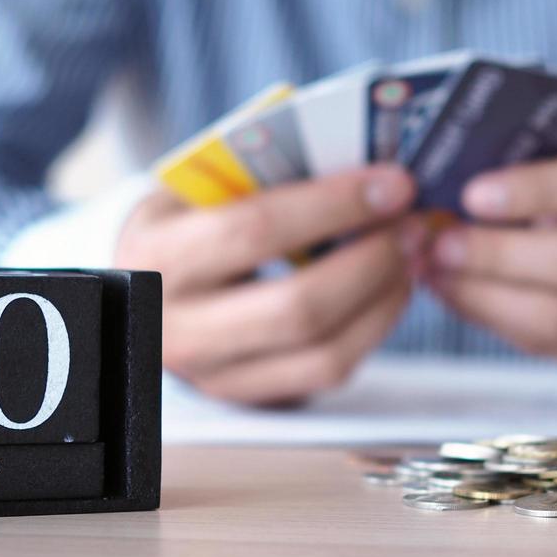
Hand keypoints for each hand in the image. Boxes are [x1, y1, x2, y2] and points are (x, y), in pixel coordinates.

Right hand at [115, 165, 419, 404]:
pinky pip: (326, 372)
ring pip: (321, 350)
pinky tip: (390, 289)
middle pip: (297, 306)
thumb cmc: (188, 217)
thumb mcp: (200, 185)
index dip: (333, 206)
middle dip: (371, 260)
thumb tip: (362, 159)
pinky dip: (373, 328)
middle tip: (411, 223)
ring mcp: (211, 374)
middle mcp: (177, 326)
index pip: (255, 230)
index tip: (393, 183)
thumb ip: (263, 170)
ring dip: (382, 297)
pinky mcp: (247, 396)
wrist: (146, 285)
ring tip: (409, 252)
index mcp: (157, 254)